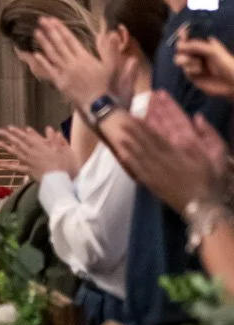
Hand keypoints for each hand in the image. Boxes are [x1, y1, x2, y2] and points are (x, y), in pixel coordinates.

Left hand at [0, 124, 77, 180]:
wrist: (58, 178)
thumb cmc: (61, 164)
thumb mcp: (60, 149)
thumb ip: (54, 138)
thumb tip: (50, 128)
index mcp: (39, 145)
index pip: (26, 136)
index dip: (17, 131)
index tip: (9, 127)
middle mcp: (31, 151)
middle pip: (18, 142)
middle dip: (8, 136)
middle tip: (0, 131)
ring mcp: (28, 161)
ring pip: (14, 152)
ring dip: (5, 146)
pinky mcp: (27, 170)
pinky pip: (15, 167)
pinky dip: (7, 165)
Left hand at [32, 17, 114, 110]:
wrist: (98, 104)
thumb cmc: (105, 85)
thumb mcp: (111, 66)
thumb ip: (111, 49)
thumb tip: (113, 33)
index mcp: (84, 57)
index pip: (71, 39)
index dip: (61, 28)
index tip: (53, 19)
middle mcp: (73, 63)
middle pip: (60, 44)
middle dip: (50, 31)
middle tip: (42, 20)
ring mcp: (66, 72)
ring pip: (53, 54)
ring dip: (44, 42)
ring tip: (37, 32)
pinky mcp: (60, 82)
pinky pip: (50, 70)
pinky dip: (43, 61)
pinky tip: (36, 53)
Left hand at [112, 91, 228, 211]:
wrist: (201, 207)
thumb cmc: (205, 181)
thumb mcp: (205, 160)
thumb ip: (196, 142)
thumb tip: (193, 123)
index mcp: (175, 155)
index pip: (157, 137)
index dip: (145, 127)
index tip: (135, 117)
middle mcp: (163, 162)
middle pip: (145, 145)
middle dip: (133, 133)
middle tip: (122, 122)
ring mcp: (156, 174)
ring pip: (139, 156)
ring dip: (128, 145)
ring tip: (118, 135)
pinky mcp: (153, 185)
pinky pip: (138, 172)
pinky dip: (130, 163)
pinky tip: (122, 155)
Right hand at [176, 32, 233, 98]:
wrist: (232, 83)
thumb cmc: (226, 64)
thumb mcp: (212, 51)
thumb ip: (195, 45)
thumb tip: (179, 45)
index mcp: (203, 44)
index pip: (189, 36)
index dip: (182, 33)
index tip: (181, 33)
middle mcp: (197, 53)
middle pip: (180, 47)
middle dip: (182, 48)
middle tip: (183, 48)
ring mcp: (194, 64)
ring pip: (179, 58)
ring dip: (185, 59)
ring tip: (196, 62)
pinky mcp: (192, 75)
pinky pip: (185, 69)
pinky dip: (191, 69)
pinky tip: (200, 70)